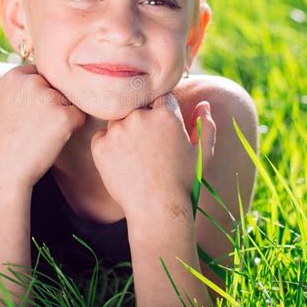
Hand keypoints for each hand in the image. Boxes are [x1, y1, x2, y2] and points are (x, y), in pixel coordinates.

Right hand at [0, 64, 85, 187]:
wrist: (5, 169)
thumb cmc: (10, 137)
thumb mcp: (9, 101)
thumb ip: (28, 84)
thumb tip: (63, 73)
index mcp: (15, 76)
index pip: (44, 75)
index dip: (40, 96)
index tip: (26, 114)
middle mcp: (31, 81)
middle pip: (59, 86)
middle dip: (53, 104)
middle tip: (33, 126)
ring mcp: (48, 97)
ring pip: (70, 100)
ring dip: (63, 115)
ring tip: (40, 132)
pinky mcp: (64, 115)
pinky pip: (80, 116)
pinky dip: (72, 128)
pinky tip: (52, 139)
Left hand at [90, 93, 215, 218]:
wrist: (157, 209)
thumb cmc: (184, 183)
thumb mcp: (203, 154)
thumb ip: (206, 125)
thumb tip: (204, 104)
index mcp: (166, 114)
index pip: (160, 97)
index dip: (161, 110)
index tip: (161, 127)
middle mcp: (140, 116)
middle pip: (137, 106)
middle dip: (142, 119)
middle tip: (148, 145)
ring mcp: (118, 130)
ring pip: (118, 120)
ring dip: (124, 131)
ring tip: (136, 157)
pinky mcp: (100, 145)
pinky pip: (102, 137)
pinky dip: (108, 147)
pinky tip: (122, 164)